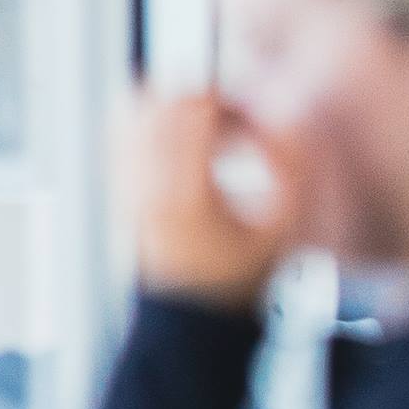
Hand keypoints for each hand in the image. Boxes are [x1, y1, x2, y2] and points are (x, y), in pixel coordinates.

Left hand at [131, 87, 296, 308]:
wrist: (191, 312)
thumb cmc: (241, 274)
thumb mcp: (284, 226)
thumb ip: (291, 167)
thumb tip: (284, 119)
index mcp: (189, 197)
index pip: (190, 114)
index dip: (224, 100)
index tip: (248, 116)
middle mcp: (147, 187)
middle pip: (154, 103)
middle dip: (196, 96)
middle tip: (225, 115)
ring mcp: (125, 187)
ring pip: (130, 111)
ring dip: (171, 105)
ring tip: (202, 126)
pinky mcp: (117, 188)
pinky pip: (120, 132)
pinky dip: (151, 121)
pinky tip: (182, 141)